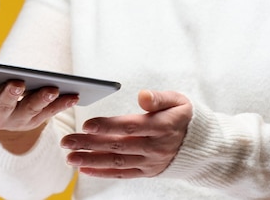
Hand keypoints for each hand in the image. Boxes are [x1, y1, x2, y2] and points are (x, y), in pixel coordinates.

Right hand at [0, 76, 78, 131]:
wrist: (7, 125)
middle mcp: (0, 116)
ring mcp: (21, 120)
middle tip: (17, 83)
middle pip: (4, 105)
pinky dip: (63, 103)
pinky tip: (73, 94)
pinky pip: (52, 112)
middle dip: (11, 95)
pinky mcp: (40, 120)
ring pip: (31, 110)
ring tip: (51, 88)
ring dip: (41, 100)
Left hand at [60, 90, 192, 177]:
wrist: (203, 146)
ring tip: (70, 157)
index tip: (87, 124)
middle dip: (89, 144)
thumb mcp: (179, 101)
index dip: (108, 126)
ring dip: (91, 160)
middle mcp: (155, 147)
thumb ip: (159, 98)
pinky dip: (102, 173)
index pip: (131, 126)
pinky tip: (84, 169)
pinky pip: (122, 174)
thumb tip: (142, 95)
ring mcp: (150, 162)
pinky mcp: (146, 171)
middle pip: (118, 146)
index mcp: (162, 126)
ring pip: (117, 162)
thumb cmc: (184, 117)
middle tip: (67, 141)